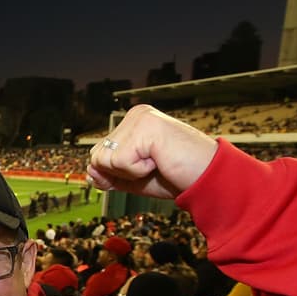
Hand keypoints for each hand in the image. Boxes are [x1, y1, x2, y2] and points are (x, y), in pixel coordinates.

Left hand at [86, 105, 217, 199]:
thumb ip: (110, 175)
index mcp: (134, 122)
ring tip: (156, 163)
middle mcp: (136, 115)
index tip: (147, 168)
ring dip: (129, 172)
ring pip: (104, 159)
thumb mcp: (135, 178)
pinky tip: (160, 161)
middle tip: (152, 167)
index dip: (115, 173)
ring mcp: (140, 118)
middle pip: (98, 156)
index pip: (100, 153)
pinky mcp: (145, 128)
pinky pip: (119, 162)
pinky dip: (137, 172)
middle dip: (120, 173)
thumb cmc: (177, 176)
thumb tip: (89, 172)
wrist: (208, 180)